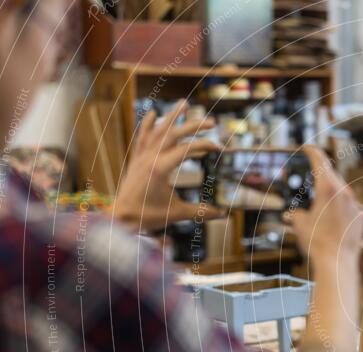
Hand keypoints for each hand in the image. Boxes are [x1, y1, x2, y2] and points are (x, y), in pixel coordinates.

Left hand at [110, 100, 223, 231]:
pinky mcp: (136, 160)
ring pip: (158, 130)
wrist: (121, 217)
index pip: (186, 149)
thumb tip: (222, 214)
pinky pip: (142, 137)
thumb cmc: (148, 216)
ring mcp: (141, 157)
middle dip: (194, 126)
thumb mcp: (177, 213)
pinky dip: (148, 125)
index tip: (218, 147)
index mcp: (160, 168)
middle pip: (174, 134)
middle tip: (211, 122)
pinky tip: (154, 114)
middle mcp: (150, 158)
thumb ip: (200, 211)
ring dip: (172, 117)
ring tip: (184, 104)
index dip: (204, 146)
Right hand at [289, 146, 362, 264]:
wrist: (336, 261)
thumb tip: (294, 215)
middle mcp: (344, 193)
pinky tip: (333, 220)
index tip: (308, 148)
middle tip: (312, 175)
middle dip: (322, 174)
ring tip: (321, 203)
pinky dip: (341, 209)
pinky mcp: (360, 218)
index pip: (320, 161)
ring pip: (342, 192)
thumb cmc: (315, 241)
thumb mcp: (299, 224)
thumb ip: (297, 213)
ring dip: (332, 193)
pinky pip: (349, 207)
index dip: (313, 152)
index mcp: (327, 188)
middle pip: (332, 176)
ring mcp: (355, 205)